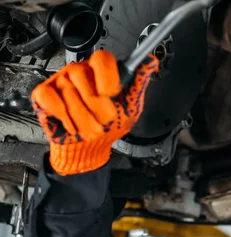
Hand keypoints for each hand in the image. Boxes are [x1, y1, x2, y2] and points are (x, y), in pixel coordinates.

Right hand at [31, 50, 158, 175]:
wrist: (91, 148)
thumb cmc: (110, 126)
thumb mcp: (130, 107)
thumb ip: (139, 83)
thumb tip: (150, 62)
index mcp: (100, 72)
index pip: (102, 58)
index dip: (106, 76)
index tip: (111, 93)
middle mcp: (79, 72)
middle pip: (82, 74)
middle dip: (96, 105)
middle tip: (102, 118)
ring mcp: (60, 82)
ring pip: (68, 91)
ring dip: (83, 117)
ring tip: (90, 125)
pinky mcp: (44, 94)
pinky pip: (51, 99)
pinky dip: (65, 116)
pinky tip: (72, 124)